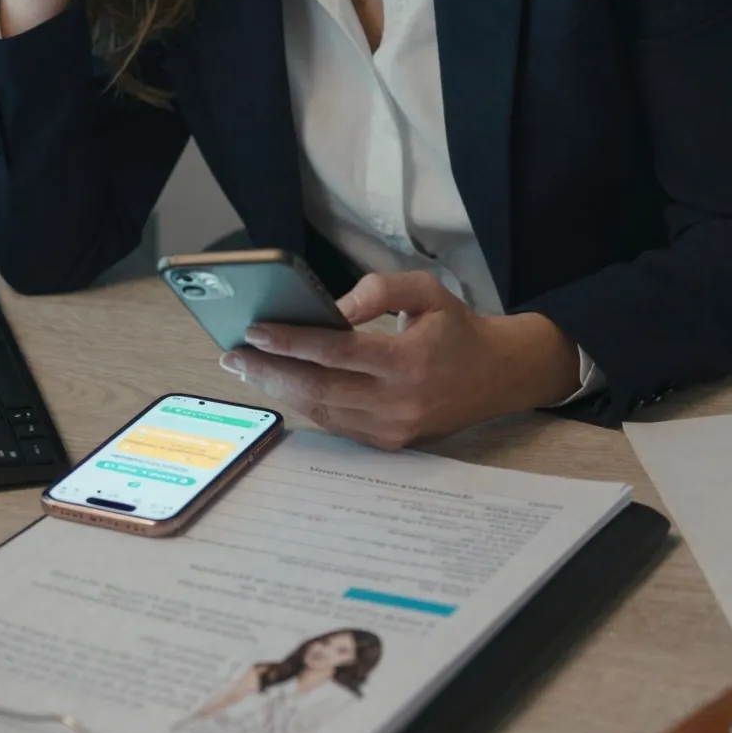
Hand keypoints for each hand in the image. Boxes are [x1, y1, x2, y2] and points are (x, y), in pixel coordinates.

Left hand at [222, 272, 580, 448]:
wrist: (498, 376)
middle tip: (233, 356)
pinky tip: (284, 384)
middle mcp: (401, 400)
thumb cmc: (456, 328)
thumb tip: (331, 310)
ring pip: (323, 410)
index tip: (256, 331)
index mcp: (412, 359)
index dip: (292, 342)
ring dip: (281, 390)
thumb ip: (378, 290)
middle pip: (320, 388)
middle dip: (270, 371)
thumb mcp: (426, 291)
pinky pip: (337, 423)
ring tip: (248, 368)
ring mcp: (394, 428)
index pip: (338, 352)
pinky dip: (306, 403)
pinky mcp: (390, 442)